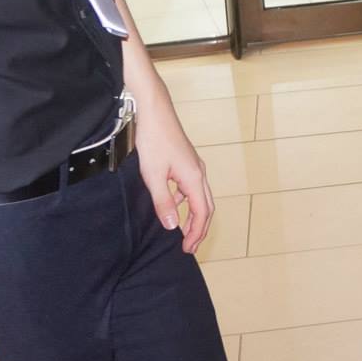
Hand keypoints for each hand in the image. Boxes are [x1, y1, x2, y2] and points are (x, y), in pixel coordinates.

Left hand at [133, 92, 213, 252]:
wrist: (154, 111)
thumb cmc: (154, 141)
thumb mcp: (154, 176)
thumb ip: (164, 203)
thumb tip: (173, 227)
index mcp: (194, 178)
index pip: (202, 213)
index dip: (196, 233)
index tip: (187, 249)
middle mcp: (199, 172)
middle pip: (207, 207)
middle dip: (200, 228)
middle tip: (190, 246)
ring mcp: (193, 165)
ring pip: (200, 197)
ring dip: (194, 216)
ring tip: (183, 231)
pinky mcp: (186, 161)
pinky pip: (192, 188)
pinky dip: (187, 202)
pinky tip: (173, 204)